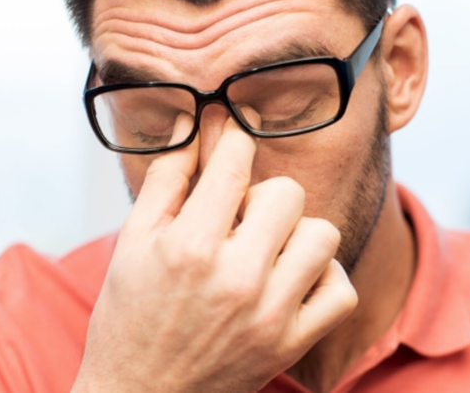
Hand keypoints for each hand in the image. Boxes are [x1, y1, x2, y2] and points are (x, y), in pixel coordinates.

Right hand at [71, 113, 356, 392]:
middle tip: (240, 217)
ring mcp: (269, 314)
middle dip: (263, 194)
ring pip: (321, 234)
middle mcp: (235, 277)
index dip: (235, 135)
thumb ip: (166, 180)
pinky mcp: (291, 343)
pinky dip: (322, 277)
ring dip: (296, 233)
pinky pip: (340, 289)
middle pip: (287, 192)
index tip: (235, 134)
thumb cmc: (130, 318)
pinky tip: (291, 279)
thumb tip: (191, 127)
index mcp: (189, 246)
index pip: (234, 162)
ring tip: (267, 249)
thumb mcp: (132, 243)